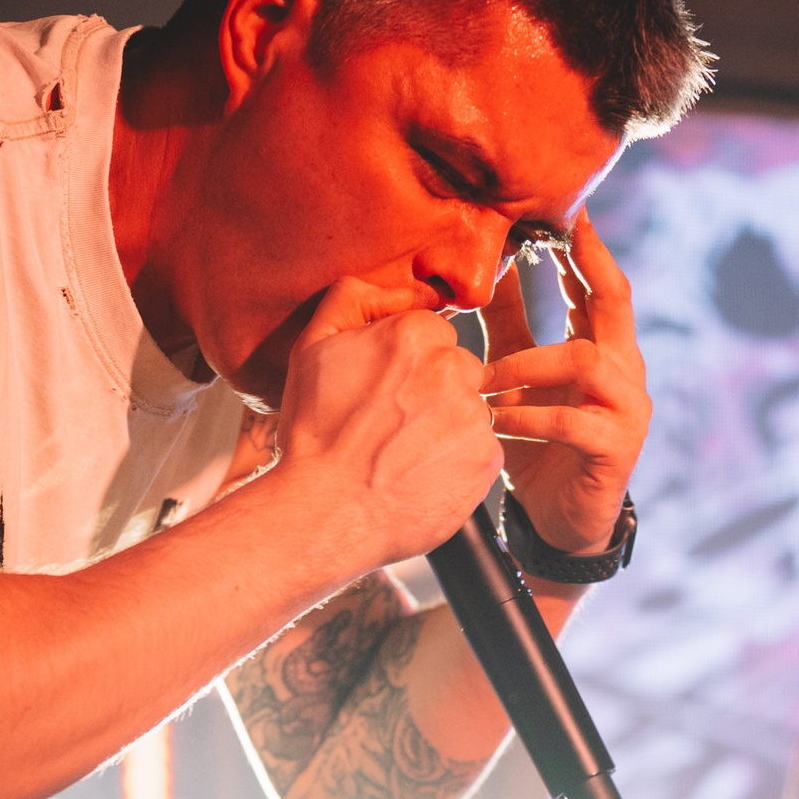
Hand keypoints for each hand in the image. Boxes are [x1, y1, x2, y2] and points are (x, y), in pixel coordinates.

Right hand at [273, 277, 500, 572]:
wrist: (324, 511)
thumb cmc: (314, 434)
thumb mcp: (312, 347)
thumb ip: (353, 298)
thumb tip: (399, 288)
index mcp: (413, 334)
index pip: (434, 334)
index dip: (407, 364)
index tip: (385, 392)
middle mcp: (452, 368)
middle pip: (459, 369)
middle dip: (434, 392)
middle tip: (393, 427)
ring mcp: (472, 415)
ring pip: (470, 411)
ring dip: (446, 429)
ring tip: (404, 456)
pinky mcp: (485, 460)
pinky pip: (481, 452)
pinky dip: (457, 464)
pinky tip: (421, 477)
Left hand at [480, 216, 648, 560]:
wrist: (558, 522)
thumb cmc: (539, 445)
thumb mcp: (520, 380)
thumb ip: (511, 327)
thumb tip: (490, 267)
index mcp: (607, 351)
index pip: (604, 287)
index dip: (589, 248)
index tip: (570, 208)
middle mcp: (627, 374)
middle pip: (616, 305)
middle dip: (585, 268)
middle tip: (549, 243)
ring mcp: (628, 412)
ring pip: (587, 360)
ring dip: (529, 363)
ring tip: (485, 378)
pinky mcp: (616, 451)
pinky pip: (573, 422)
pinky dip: (530, 418)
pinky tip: (495, 422)